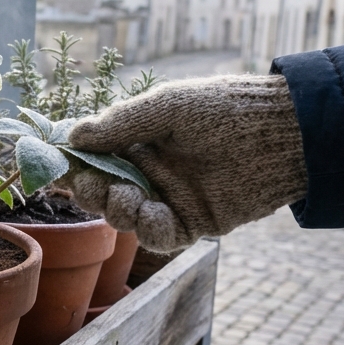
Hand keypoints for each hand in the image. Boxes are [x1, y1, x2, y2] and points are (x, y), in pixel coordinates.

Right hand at [59, 75, 307, 251]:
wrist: (280, 134)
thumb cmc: (224, 109)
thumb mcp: (166, 107)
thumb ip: (120, 124)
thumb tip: (72, 137)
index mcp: (140, 143)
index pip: (96, 159)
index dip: (76, 165)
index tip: (63, 168)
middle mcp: (151, 173)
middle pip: (103, 193)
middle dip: (91, 192)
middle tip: (94, 185)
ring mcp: (171, 199)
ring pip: (125, 218)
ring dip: (117, 211)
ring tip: (130, 197)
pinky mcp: (193, 223)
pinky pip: (159, 237)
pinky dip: (149, 230)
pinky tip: (152, 213)